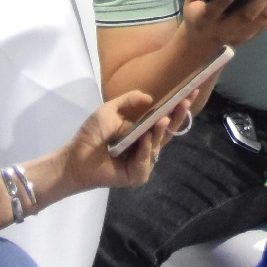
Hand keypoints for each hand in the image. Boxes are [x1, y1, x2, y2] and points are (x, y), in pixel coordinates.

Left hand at [62, 90, 196, 192]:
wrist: (76, 158)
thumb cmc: (92, 135)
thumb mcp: (109, 111)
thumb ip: (128, 101)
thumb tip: (150, 98)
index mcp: (142, 130)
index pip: (164, 117)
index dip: (177, 106)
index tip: (190, 92)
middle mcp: (147, 145)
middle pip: (169, 131)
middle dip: (178, 116)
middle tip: (185, 102)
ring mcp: (144, 161)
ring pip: (159, 145)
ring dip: (160, 131)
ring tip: (162, 119)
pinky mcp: (138, 175)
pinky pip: (146, 162)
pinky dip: (146, 150)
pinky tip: (144, 140)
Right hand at [183, 0, 266, 51]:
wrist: (201, 42)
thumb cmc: (196, 15)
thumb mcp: (192, 1)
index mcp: (204, 19)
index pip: (213, 11)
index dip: (224, 1)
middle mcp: (223, 28)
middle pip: (245, 16)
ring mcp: (238, 35)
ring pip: (260, 20)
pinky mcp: (248, 37)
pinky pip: (265, 22)